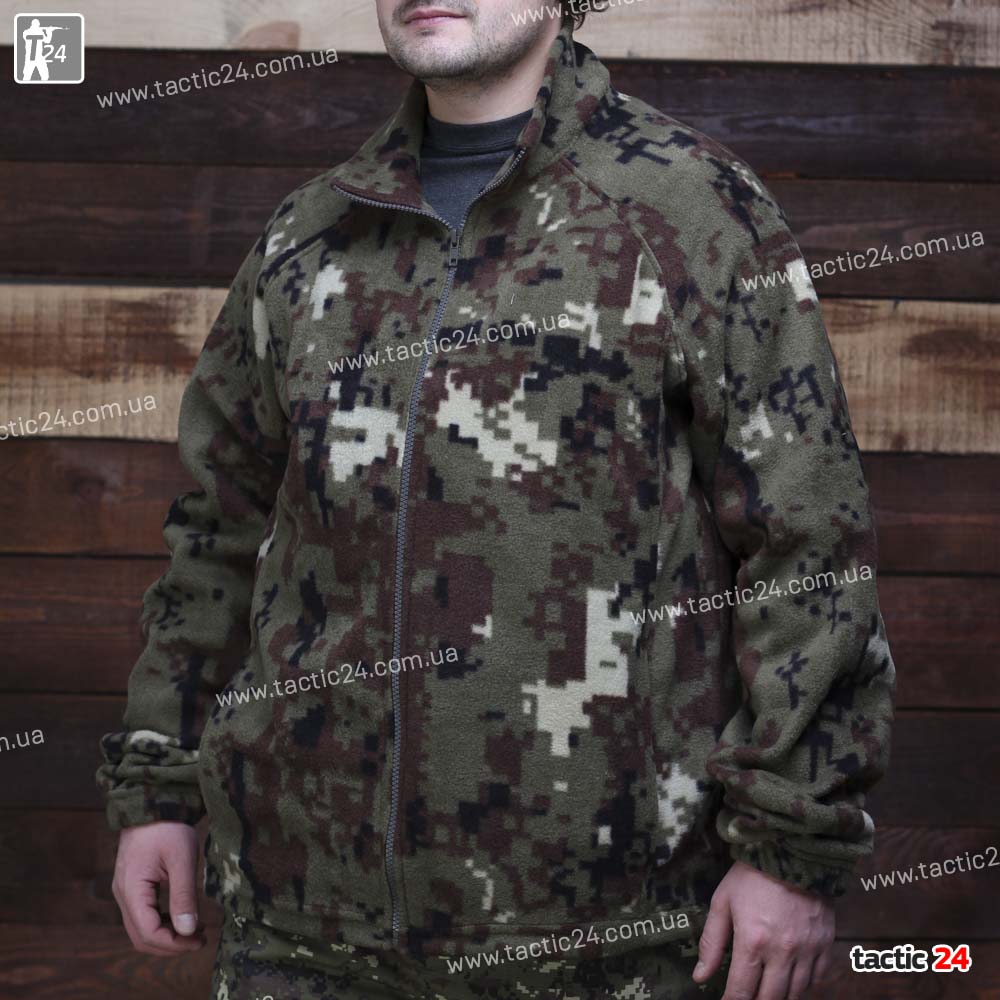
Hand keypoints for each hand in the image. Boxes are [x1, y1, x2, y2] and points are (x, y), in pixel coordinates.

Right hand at [111, 822, 206, 954]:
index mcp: (131, 890)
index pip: (148, 932)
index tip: (199, 940)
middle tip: (199, 940)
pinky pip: (143, 915)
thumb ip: (183, 896)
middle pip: (141, 937)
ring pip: (140, 928)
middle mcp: (123, 894)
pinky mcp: (133, 885)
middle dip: (170, 945)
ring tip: (194, 932)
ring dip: (166, 935)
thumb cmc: (168, 826)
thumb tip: (188, 931)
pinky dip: (161, 923)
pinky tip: (183, 918)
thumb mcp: (182, 858)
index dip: (174, 943)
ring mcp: (125, 891)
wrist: (152, 801)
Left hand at [692, 860, 833, 998]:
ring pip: (796, 994)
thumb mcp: (723, 902)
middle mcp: (783, 952)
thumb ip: (712, 942)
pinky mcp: (826, 943)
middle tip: (747, 997)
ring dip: (780, 996)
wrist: (791, 850)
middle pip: (770, 999)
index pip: (741, 991)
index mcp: (753, 941)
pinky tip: (791, 978)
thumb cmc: (751, 875)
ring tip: (767, 990)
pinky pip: (818, 979)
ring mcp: (808, 950)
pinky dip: (804, 985)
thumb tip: (700, 977)